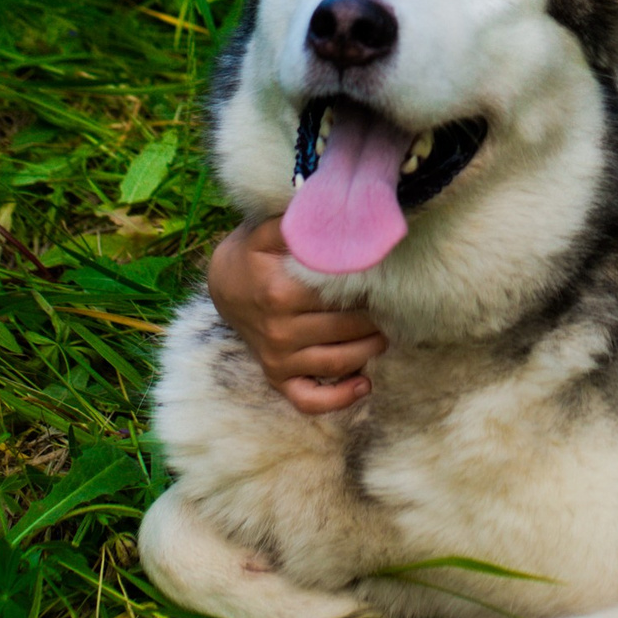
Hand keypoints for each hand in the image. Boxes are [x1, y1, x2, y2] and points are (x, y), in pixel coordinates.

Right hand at [205, 214, 384, 413]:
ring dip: (369, 350)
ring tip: (385, 333)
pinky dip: (339, 399)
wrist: (224, 284)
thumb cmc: (254, 253)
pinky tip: (364, 384)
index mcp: (281, 292)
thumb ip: (300, 225)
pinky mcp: (276, 375)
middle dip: (375, 318)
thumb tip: (340, 218)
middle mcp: (279, 330)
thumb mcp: (268, 230)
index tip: (387, 280)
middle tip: (393, 306)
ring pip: (337, 362)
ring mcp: (277, 357)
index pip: (341, 296)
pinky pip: (308, 399)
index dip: (370, 288)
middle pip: (345, 329)